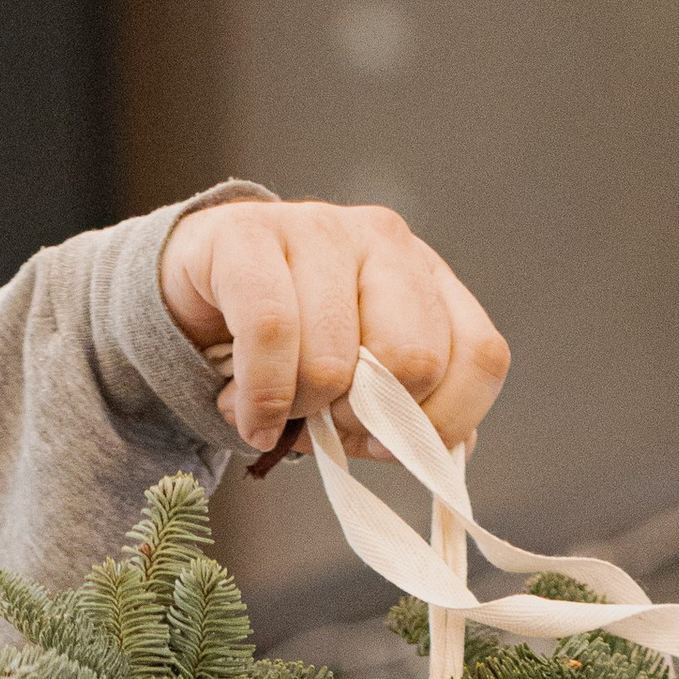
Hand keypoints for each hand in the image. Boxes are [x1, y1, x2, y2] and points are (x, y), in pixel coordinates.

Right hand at [160, 197, 507, 456]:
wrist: (197, 291)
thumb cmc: (289, 344)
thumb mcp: (359, 380)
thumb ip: (409, 413)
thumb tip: (446, 451)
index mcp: (427, 277)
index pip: (480, 357)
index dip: (438, 423)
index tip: (386, 444)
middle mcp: (384, 240)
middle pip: (414, 360)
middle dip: (364, 420)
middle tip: (324, 424)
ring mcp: (318, 227)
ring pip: (335, 361)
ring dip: (297, 412)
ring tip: (273, 409)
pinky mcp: (248, 234)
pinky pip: (269, 333)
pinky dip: (257, 397)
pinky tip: (242, 412)